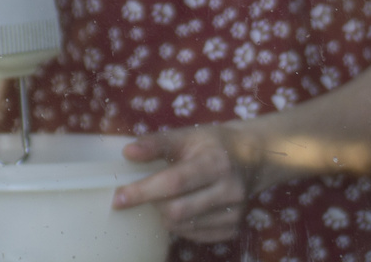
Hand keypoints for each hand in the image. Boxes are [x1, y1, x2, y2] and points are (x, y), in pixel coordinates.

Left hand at [112, 127, 261, 243]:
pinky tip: (183, 207)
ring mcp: (234, 213)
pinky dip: (180, 225)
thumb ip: (157, 143)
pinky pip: (195, 236)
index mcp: (216, 162)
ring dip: (165, 215)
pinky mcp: (234, 228)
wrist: (252, 157)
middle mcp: (229, 190)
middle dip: (153, 204)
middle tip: (144, 194)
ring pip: (183, 226)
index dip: (144, 191)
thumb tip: (127, 152)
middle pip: (177, 210)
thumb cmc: (212, 144)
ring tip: (166, 198)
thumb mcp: (187, 135)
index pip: (174, 182)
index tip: (118, 198)